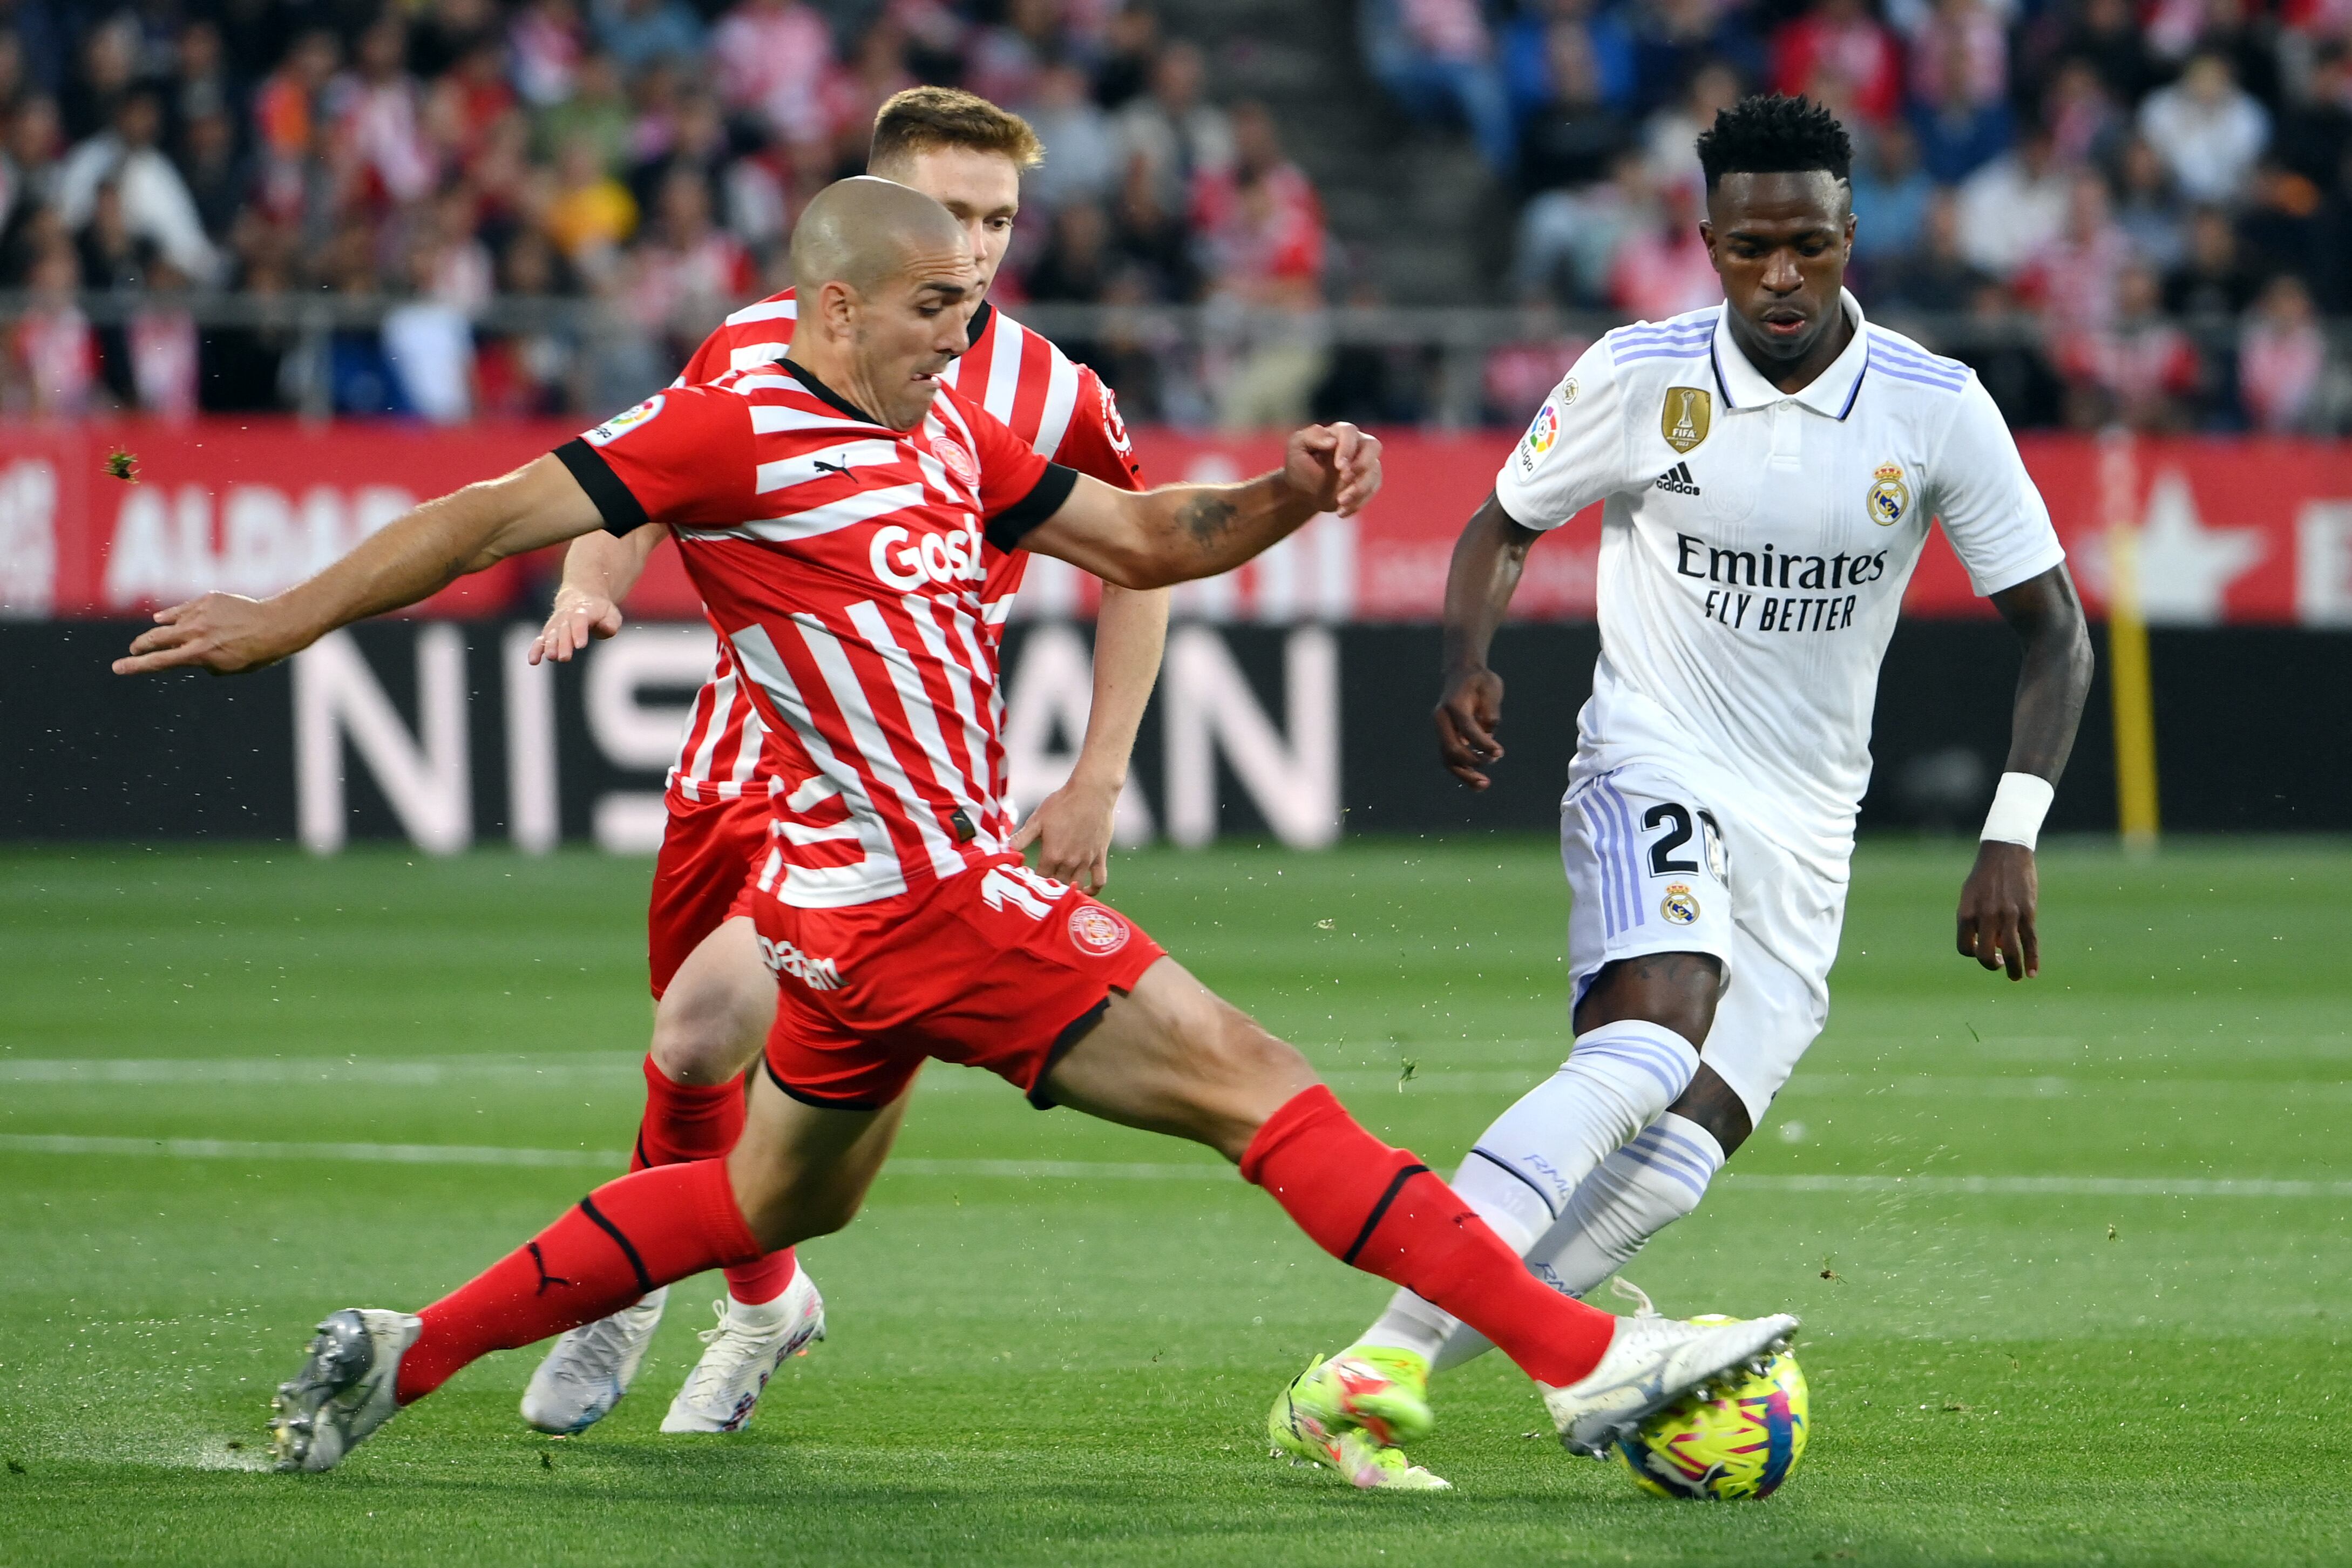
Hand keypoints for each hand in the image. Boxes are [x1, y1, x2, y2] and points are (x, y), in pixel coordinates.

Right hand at [112, 593, 300, 675]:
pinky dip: (173, 615)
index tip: (118, 667)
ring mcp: (200, 614)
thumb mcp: (228, 667)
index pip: (159, 662)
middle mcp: (196, 633)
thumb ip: (202, 663)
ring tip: (155, 635)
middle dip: (140, 646)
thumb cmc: (256, 653)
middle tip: (133, 650)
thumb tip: (183, 654)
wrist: (276, 625)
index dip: (136, 666)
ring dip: (160, 631)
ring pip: (168, 622)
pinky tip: (164, 618)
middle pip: (155, 638)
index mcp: (199, 654)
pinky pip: (182, 609)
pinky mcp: (207, 600)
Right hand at [530, 585, 624, 664]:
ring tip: (551, 657)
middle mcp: (566, 617)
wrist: (580, 596)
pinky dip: (536, 650)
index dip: (579, 633)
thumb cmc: (599, 610)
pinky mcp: (548, 632)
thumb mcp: (610, 613)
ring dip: (550, 647)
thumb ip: (610, 623)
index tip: (580, 645)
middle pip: (564, 631)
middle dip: (564, 644)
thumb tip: (608, 629)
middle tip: (565, 658)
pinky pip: (540, 641)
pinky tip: (533, 661)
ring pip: (551, 636)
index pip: (579, 621)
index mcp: (583, 611)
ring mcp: (556, 624)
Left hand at [1011, 773, 1119, 892]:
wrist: (1092, 792)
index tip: (1027, 882)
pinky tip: (1084, 891)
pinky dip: (1092, 891)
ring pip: (1076, 886)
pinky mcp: (1099, 857)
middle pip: (1057, 886)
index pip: (1039, 878)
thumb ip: (1022, 837)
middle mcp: (1069, 862)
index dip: (1032, 882)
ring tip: (1058, 891)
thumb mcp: (1038, 819)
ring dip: (1066, 891)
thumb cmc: (1063, 803)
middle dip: (1048, 889)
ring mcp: (1086, 861)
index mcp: (1052, 854)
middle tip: (1041, 888)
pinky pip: (1099, 881)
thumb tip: (1006, 849)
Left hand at [1283, 423, 1381, 516]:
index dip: (1347, 448)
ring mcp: (1366, 464)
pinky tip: (1341, 511)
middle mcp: (1357, 444)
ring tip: (1340, 501)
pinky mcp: (1369, 482)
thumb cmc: (1300, 464)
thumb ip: (1311, 437)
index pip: (1350, 432)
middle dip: (1362, 464)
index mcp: (1339, 433)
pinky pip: (1371, 491)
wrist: (1303, 490)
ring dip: (1359, 489)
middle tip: (1345, 479)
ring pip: (1374, 472)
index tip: (1339, 467)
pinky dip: (1358, 503)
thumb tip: (1332, 440)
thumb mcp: (1297, 447)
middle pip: (1373, 446)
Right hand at [1435, 665, 1505, 788]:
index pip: (1467, 728)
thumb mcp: (1491, 688)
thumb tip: (1489, 733)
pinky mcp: (1447, 739)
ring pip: (1448, 760)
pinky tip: (1478, 783)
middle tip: (1494, 761)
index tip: (1499, 752)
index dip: (1483, 743)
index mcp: (1453, 705)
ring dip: (1465, 775)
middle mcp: (1442, 720)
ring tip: (1484, 785)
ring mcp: (1442, 731)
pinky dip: (1464, 773)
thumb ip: (1491, 710)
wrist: (1462, 675)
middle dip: (1472, 761)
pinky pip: (1451, 761)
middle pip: (1451, 748)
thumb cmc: (1480, 681)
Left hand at [1956, 840, 2038, 979]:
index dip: (1972, 953)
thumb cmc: (1985, 876)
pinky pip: (2029, 942)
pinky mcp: (2027, 913)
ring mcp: (2008, 915)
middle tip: (1999, 966)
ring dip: (2014, 969)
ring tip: (2016, 977)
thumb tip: (1990, 944)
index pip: (1964, 947)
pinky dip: (2031, 960)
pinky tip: (2032, 973)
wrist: (2005, 852)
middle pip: (1984, 954)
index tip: (1981, 950)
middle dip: (1991, 965)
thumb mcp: (1970, 895)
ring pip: (2010, 952)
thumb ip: (1975, 919)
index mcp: (1966, 912)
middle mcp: (1985, 916)